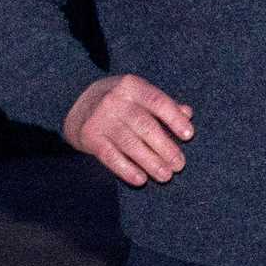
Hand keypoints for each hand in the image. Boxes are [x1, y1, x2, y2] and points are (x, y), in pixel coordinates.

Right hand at [63, 74, 193, 186]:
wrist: (76, 103)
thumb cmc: (120, 102)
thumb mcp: (139, 96)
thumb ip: (163, 105)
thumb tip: (187, 113)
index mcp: (132, 86)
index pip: (158, 102)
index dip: (174, 119)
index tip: (188, 135)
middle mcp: (115, 100)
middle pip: (145, 126)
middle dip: (165, 147)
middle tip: (179, 165)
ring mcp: (101, 119)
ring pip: (130, 143)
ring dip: (150, 162)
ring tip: (166, 176)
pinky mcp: (90, 137)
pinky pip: (110, 156)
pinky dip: (126, 170)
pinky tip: (141, 180)